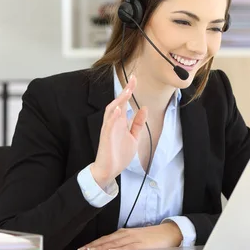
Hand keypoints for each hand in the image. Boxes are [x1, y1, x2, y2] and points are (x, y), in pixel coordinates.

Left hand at [78, 222, 182, 249]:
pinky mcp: (141, 244)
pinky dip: (118, 248)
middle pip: (107, 240)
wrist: (168, 233)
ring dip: (101, 247)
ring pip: (114, 243)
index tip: (84, 248)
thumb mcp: (136, 238)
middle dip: (93, 245)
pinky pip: (127, 247)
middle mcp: (127, 234)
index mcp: (125, 233)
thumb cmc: (153, 237)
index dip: (94, 243)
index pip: (106, 238)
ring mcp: (134, 239)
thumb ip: (124, 243)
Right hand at [90, 74, 147, 189]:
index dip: (129, 90)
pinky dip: (113, 116)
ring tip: (127, 91)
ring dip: (119, 100)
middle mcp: (113, 123)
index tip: (135, 79)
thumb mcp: (133, 137)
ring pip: (111, 110)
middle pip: (117, 102)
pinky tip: (119, 109)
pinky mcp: (106, 137)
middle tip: (133, 80)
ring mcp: (109, 129)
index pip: (124, 102)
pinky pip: (108, 125)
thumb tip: (144, 109)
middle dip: (125, 91)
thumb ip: (137, 123)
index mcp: (120, 122)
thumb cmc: (119, 154)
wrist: (109, 170)